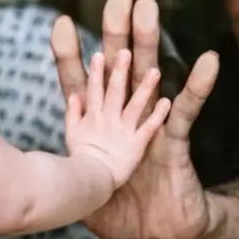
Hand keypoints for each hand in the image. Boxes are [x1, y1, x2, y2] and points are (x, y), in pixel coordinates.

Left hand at [52, 0, 219, 238]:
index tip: (61, 23)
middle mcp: (123, 118)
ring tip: (148, 11)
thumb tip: (28, 172)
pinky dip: (196, 88)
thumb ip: (62, 174)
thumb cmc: (118, 212)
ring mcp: (149, 126)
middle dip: (115, 33)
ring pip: (149, 78)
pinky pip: (187, 113)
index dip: (71, 57)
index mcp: (98, 127)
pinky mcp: (175, 142)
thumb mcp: (81, 192)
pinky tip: (207, 62)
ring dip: (149, 45)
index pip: (81, 85)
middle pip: (117, 69)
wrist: (156, 231)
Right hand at [66, 48, 170, 187]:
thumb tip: (73, 95)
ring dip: (144, 88)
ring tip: (155, 71)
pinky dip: (157, 116)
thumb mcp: (71, 136)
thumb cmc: (79, 163)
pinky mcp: (135, 146)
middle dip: (119, 71)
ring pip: (134, 106)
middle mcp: (107, 121)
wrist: (87, 187)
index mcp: (92, 117)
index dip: (96, 73)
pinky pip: (148, 129)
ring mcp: (122, 132)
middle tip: (125, 51)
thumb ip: (73, 114)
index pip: (93, 90)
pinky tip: (167, 102)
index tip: (98, 54)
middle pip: (114, 92)